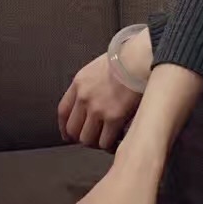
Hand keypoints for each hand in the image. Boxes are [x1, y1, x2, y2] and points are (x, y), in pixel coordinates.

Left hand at [58, 34, 150, 150]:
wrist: (139, 58)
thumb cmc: (126, 59)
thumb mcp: (99, 67)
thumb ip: (91, 84)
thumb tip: (94, 98)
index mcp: (79, 84)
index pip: (63, 112)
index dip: (65, 127)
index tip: (69, 134)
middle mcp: (84, 98)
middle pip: (73, 129)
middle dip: (81, 137)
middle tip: (93, 138)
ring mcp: (97, 109)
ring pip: (87, 139)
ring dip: (96, 142)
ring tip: (106, 140)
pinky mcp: (114, 117)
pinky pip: (105, 141)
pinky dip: (110, 145)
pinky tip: (117, 141)